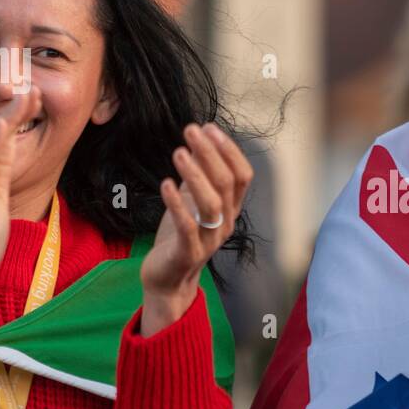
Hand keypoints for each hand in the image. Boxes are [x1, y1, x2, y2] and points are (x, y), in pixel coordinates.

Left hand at [140, 123, 252, 336]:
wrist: (167, 279)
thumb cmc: (179, 236)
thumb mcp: (190, 200)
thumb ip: (198, 174)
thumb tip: (199, 140)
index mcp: (230, 209)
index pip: (242, 176)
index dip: (229, 150)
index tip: (209, 128)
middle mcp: (225, 223)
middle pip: (227, 183)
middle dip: (210, 153)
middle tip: (191, 130)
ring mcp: (209, 239)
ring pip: (211, 203)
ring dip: (196, 174)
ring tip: (178, 152)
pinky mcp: (188, 252)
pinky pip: (187, 226)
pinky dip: (177, 203)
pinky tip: (166, 184)